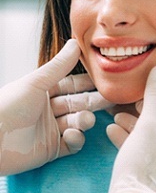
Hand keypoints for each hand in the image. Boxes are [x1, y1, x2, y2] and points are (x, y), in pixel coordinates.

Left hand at [0, 39, 111, 174]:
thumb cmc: (9, 106)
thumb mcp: (36, 82)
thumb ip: (59, 65)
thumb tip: (75, 43)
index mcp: (44, 91)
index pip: (71, 85)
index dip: (87, 83)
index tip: (103, 80)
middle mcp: (49, 109)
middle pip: (77, 103)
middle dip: (93, 101)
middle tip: (110, 99)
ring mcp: (51, 129)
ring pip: (76, 123)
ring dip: (84, 121)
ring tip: (86, 120)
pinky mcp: (52, 149)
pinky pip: (71, 144)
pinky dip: (75, 139)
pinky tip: (71, 135)